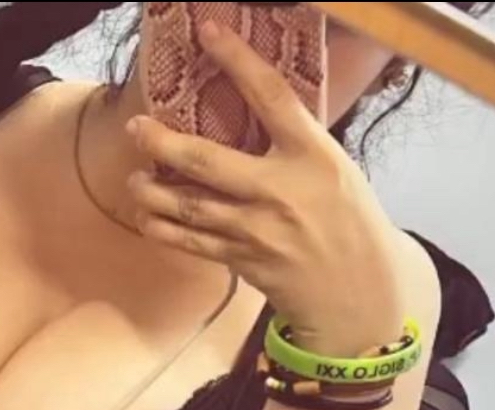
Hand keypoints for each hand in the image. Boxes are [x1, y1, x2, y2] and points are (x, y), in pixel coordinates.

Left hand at [125, 21, 406, 356]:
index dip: (238, 60)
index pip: (271, 96)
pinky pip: (191, 242)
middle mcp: (281, 189)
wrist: (358, 290)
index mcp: (313, 154)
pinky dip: (163, 229)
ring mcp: (257, 229)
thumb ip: (293, 143)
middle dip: (163, 143)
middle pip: (207, 161)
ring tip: (136, 180)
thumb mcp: (334, 168)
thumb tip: (253, 106)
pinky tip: (147, 217)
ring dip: (153, 192)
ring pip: (189, 206)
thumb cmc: (346, 220)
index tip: (209, 33)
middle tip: (136, 128)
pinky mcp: (242, 260)